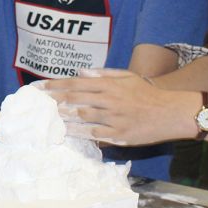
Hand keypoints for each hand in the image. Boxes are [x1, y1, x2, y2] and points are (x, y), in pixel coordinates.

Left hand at [42, 68, 195, 145]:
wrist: (171, 112)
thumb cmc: (148, 93)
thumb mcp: (127, 77)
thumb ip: (103, 74)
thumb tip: (80, 73)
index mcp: (109, 85)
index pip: (76, 83)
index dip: (55, 85)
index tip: (39, 87)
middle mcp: (109, 100)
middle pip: (75, 99)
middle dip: (53, 100)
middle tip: (36, 103)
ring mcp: (114, 118)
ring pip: (82, 117)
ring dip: (63, 117)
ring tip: (46, 117)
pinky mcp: (119, 134)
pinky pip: (95, 134)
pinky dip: (80, 133)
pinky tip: (67, 132)